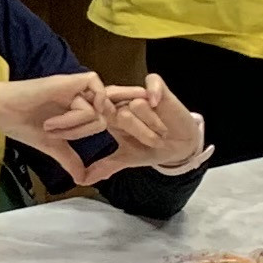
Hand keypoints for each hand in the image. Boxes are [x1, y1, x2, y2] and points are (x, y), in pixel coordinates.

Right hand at [0, 69, 111, 165]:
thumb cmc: (20, 124)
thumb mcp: (51, 145)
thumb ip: (70, 158)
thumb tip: (83, 179)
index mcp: (77, 108)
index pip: (105, 118)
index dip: (95, 128)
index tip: (70, 138)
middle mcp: (78, 96)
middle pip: (104, 117)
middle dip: (79, 132)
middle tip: (52, 133)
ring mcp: (73, 88)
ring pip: (97, 109)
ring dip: (73, 124)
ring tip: (48, 125)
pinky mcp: (66, 80)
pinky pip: (93, 85)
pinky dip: (82, 106)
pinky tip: (61, 114)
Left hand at [66, 74, 207, 184]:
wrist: (179, 146)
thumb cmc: (150, 149)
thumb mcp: (127, 159)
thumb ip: (105, 166)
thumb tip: (82, 180)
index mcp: (110, 117)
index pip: (97, 111)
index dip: (100, 118)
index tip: (107, 129)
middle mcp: (123, 103)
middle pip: (118, 108)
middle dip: (135, 128)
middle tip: (152, 142)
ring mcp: (140, 95)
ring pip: (136, 102)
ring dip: (151, 123)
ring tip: (162, 133)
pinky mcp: (158, 90)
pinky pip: (152, 82)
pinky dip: (153, 90)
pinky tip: (156, 102)